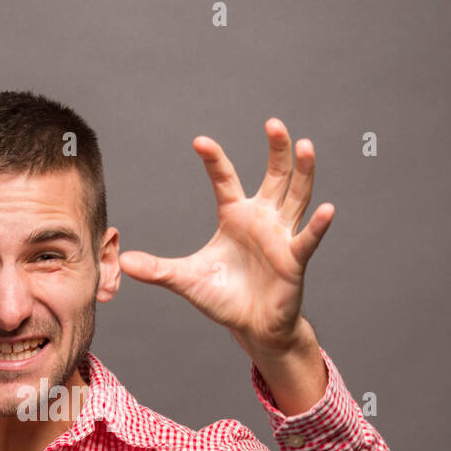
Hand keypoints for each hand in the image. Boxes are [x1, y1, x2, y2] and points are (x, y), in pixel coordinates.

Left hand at [118, 118, 332, 358]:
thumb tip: (123, 262)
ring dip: (302, 172)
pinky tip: (327, 210)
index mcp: (235, 216)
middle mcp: (262, 218)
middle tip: (273, 124)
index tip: (200, 141)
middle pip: (274, 175)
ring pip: (296, 196)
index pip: (225, 179)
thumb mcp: (186, 280)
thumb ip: (158, 270)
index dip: (214, 159)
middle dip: (276, 150)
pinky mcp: (295, 259)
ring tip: (305, 146)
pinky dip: (317, 226)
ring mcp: (281, 236)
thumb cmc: (224, 297)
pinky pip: (307, 239)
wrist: (252, 326)